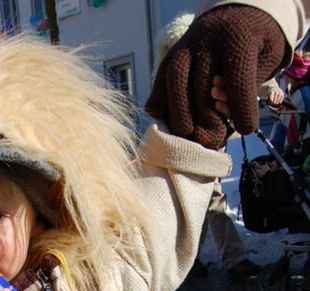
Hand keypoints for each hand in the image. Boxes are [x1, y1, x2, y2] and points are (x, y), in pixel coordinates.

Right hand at [146, 6, 287, 148]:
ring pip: (176, 79)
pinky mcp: (173, 51)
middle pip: (202, 85)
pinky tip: (160, 115)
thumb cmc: (258, 41)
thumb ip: (251, 84)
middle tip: (211, 141)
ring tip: (186, 134)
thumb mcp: (269, 56)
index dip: (241, 110)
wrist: (239, 11)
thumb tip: (224, 113)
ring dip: (178, 113)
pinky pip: (161, 75)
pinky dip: (158, 99)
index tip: (246, 129)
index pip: (237, 80)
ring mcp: (187, 44)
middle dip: (206, 119)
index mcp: (239, 37)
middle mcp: (209, 38)